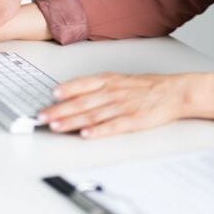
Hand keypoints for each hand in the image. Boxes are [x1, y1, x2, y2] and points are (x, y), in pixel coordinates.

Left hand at [38, 72, 213, 138]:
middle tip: (42, 116)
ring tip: (56, 126)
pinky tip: (85, 135)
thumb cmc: (141, 86)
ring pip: (92, 114)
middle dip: (59, 110)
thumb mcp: (116, 79)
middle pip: (81, 102)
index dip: (65, 90)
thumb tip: (69, 91)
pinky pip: (112, 126)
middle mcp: (111, 92)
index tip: (49, 96)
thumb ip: (93, 85)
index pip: (81, 85)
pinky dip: (98, 131)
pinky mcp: (132, 121)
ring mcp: (121, 106)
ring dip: (72, 121)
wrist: (171, 92)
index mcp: (107, 80)